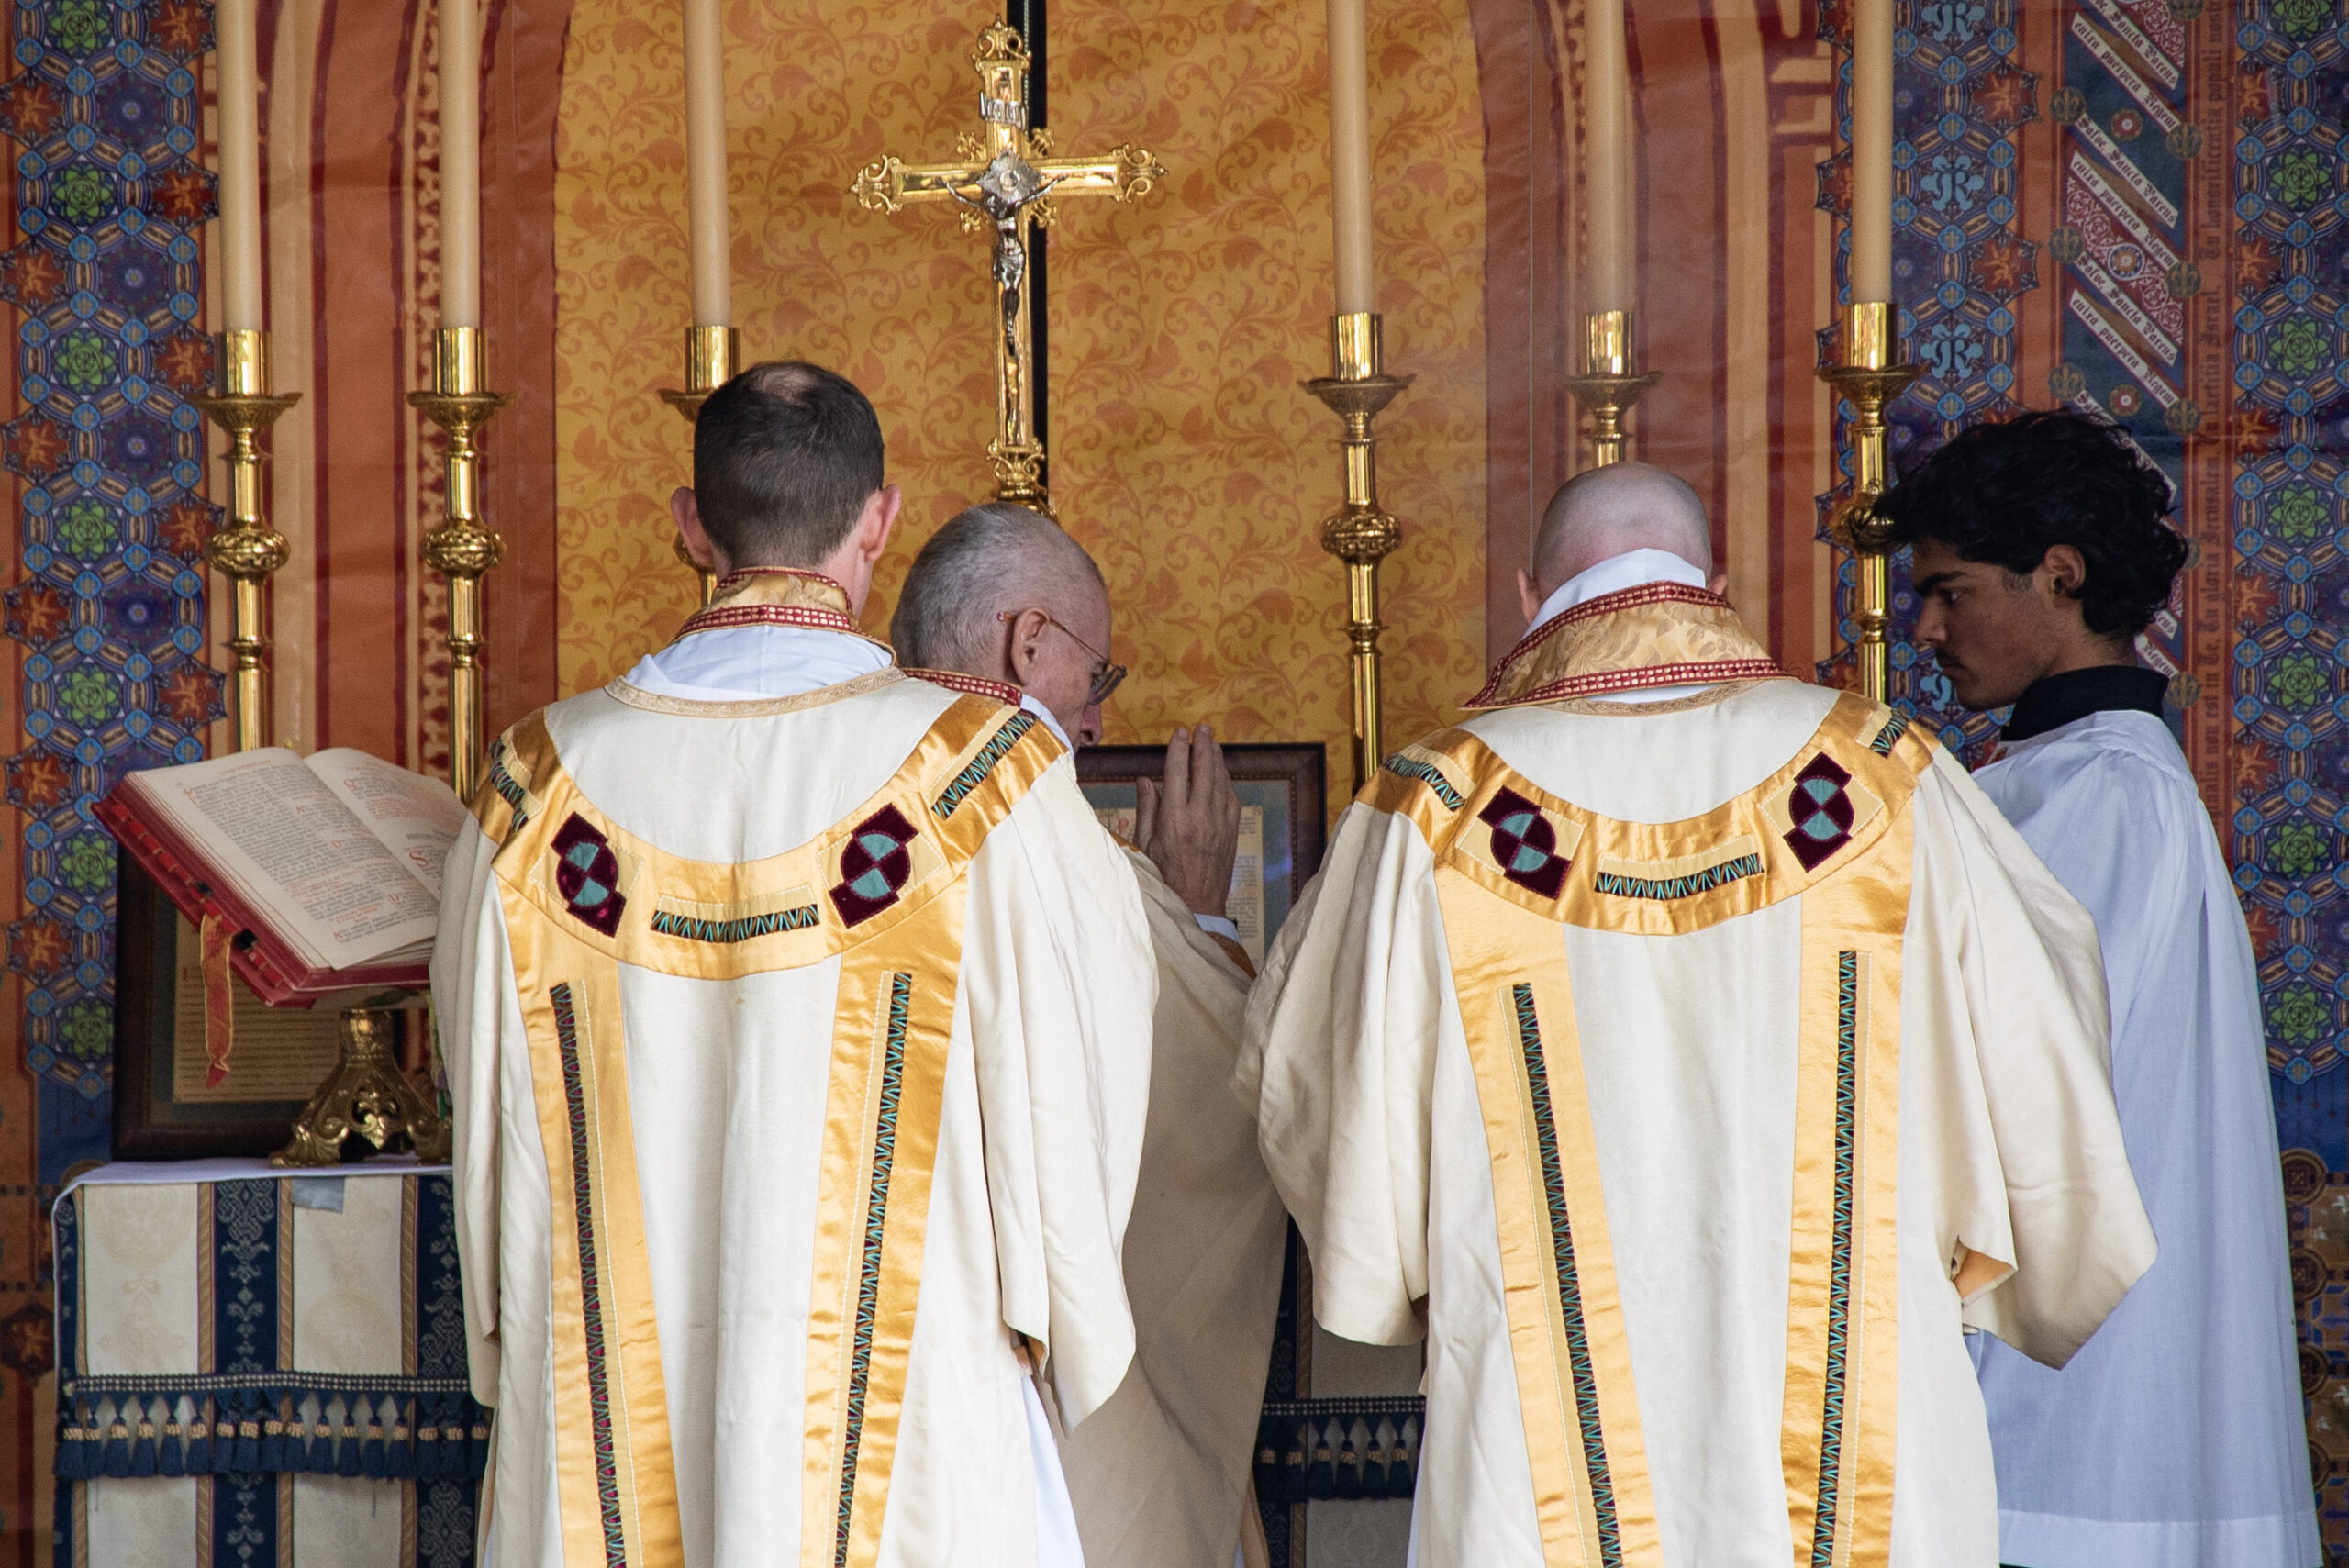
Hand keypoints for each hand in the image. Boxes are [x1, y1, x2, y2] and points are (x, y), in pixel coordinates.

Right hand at [1135, 724, 1241, 918]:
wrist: (1195, 903)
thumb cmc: (1163, 875)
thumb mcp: (1145, 844)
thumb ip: (1146, 809)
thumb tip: (1145, 780)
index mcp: (1173, 818)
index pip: (1178, 772)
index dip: (1179, 749)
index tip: (1181, 733)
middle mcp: (1199, 816)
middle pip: (1204, 770)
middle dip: (1204, 746)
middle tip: (1203, 729)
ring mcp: (1219, 823)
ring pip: (1221, 781)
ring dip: (1217, 759)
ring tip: (1213, 743)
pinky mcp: (1231, 831)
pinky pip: (1231, 798)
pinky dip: (1227, 781)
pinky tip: (1222, 772)